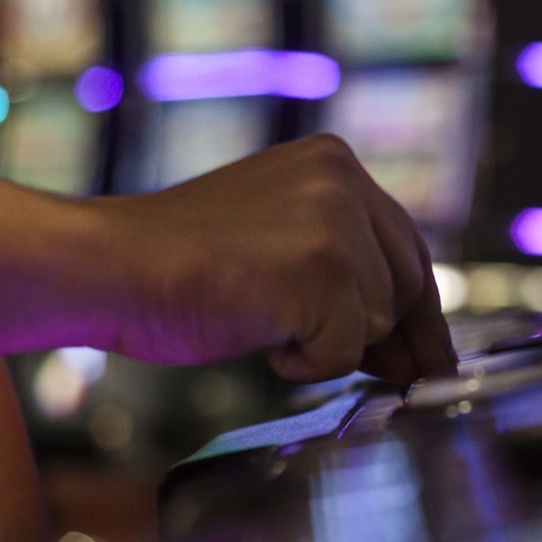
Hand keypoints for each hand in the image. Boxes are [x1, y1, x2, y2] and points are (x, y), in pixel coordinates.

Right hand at [100, 135, 456, 382]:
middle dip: (397, 341)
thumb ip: (344, 269)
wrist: (110, 267)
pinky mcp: (320, 271)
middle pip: (409, 285)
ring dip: (327, 343)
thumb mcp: (279, 245)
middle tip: (398, 377)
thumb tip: (409, 347)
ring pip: (376, 322)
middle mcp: (343, 181)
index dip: (420, 311)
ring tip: (264, 322)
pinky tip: (259, 335)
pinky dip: (302, 363)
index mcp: (333, 163)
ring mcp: (333, 224)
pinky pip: (343, 351)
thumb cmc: (180, 266)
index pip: (406, 246)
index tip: (432, 355)